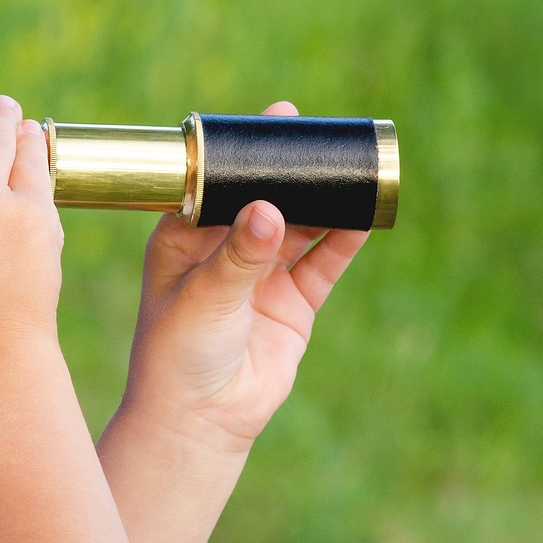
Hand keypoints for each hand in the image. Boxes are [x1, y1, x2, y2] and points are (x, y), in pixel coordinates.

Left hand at [119, 102, 367, 451]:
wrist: (201, 422)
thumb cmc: (178, 356)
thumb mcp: (203, 299)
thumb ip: (238, 256)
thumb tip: (270, 209)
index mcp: (182, 238)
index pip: (217, 182)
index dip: (245, 153)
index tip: (274, 121)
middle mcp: (222, 250)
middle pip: (263, 197)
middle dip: (289, 170)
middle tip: (318, 133)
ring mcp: (261, 276)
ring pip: (299, 226)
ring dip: (322, 201)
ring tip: (352, 170)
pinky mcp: (292, 304)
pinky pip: (323, 264)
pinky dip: (343, 240)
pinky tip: (364, 215)